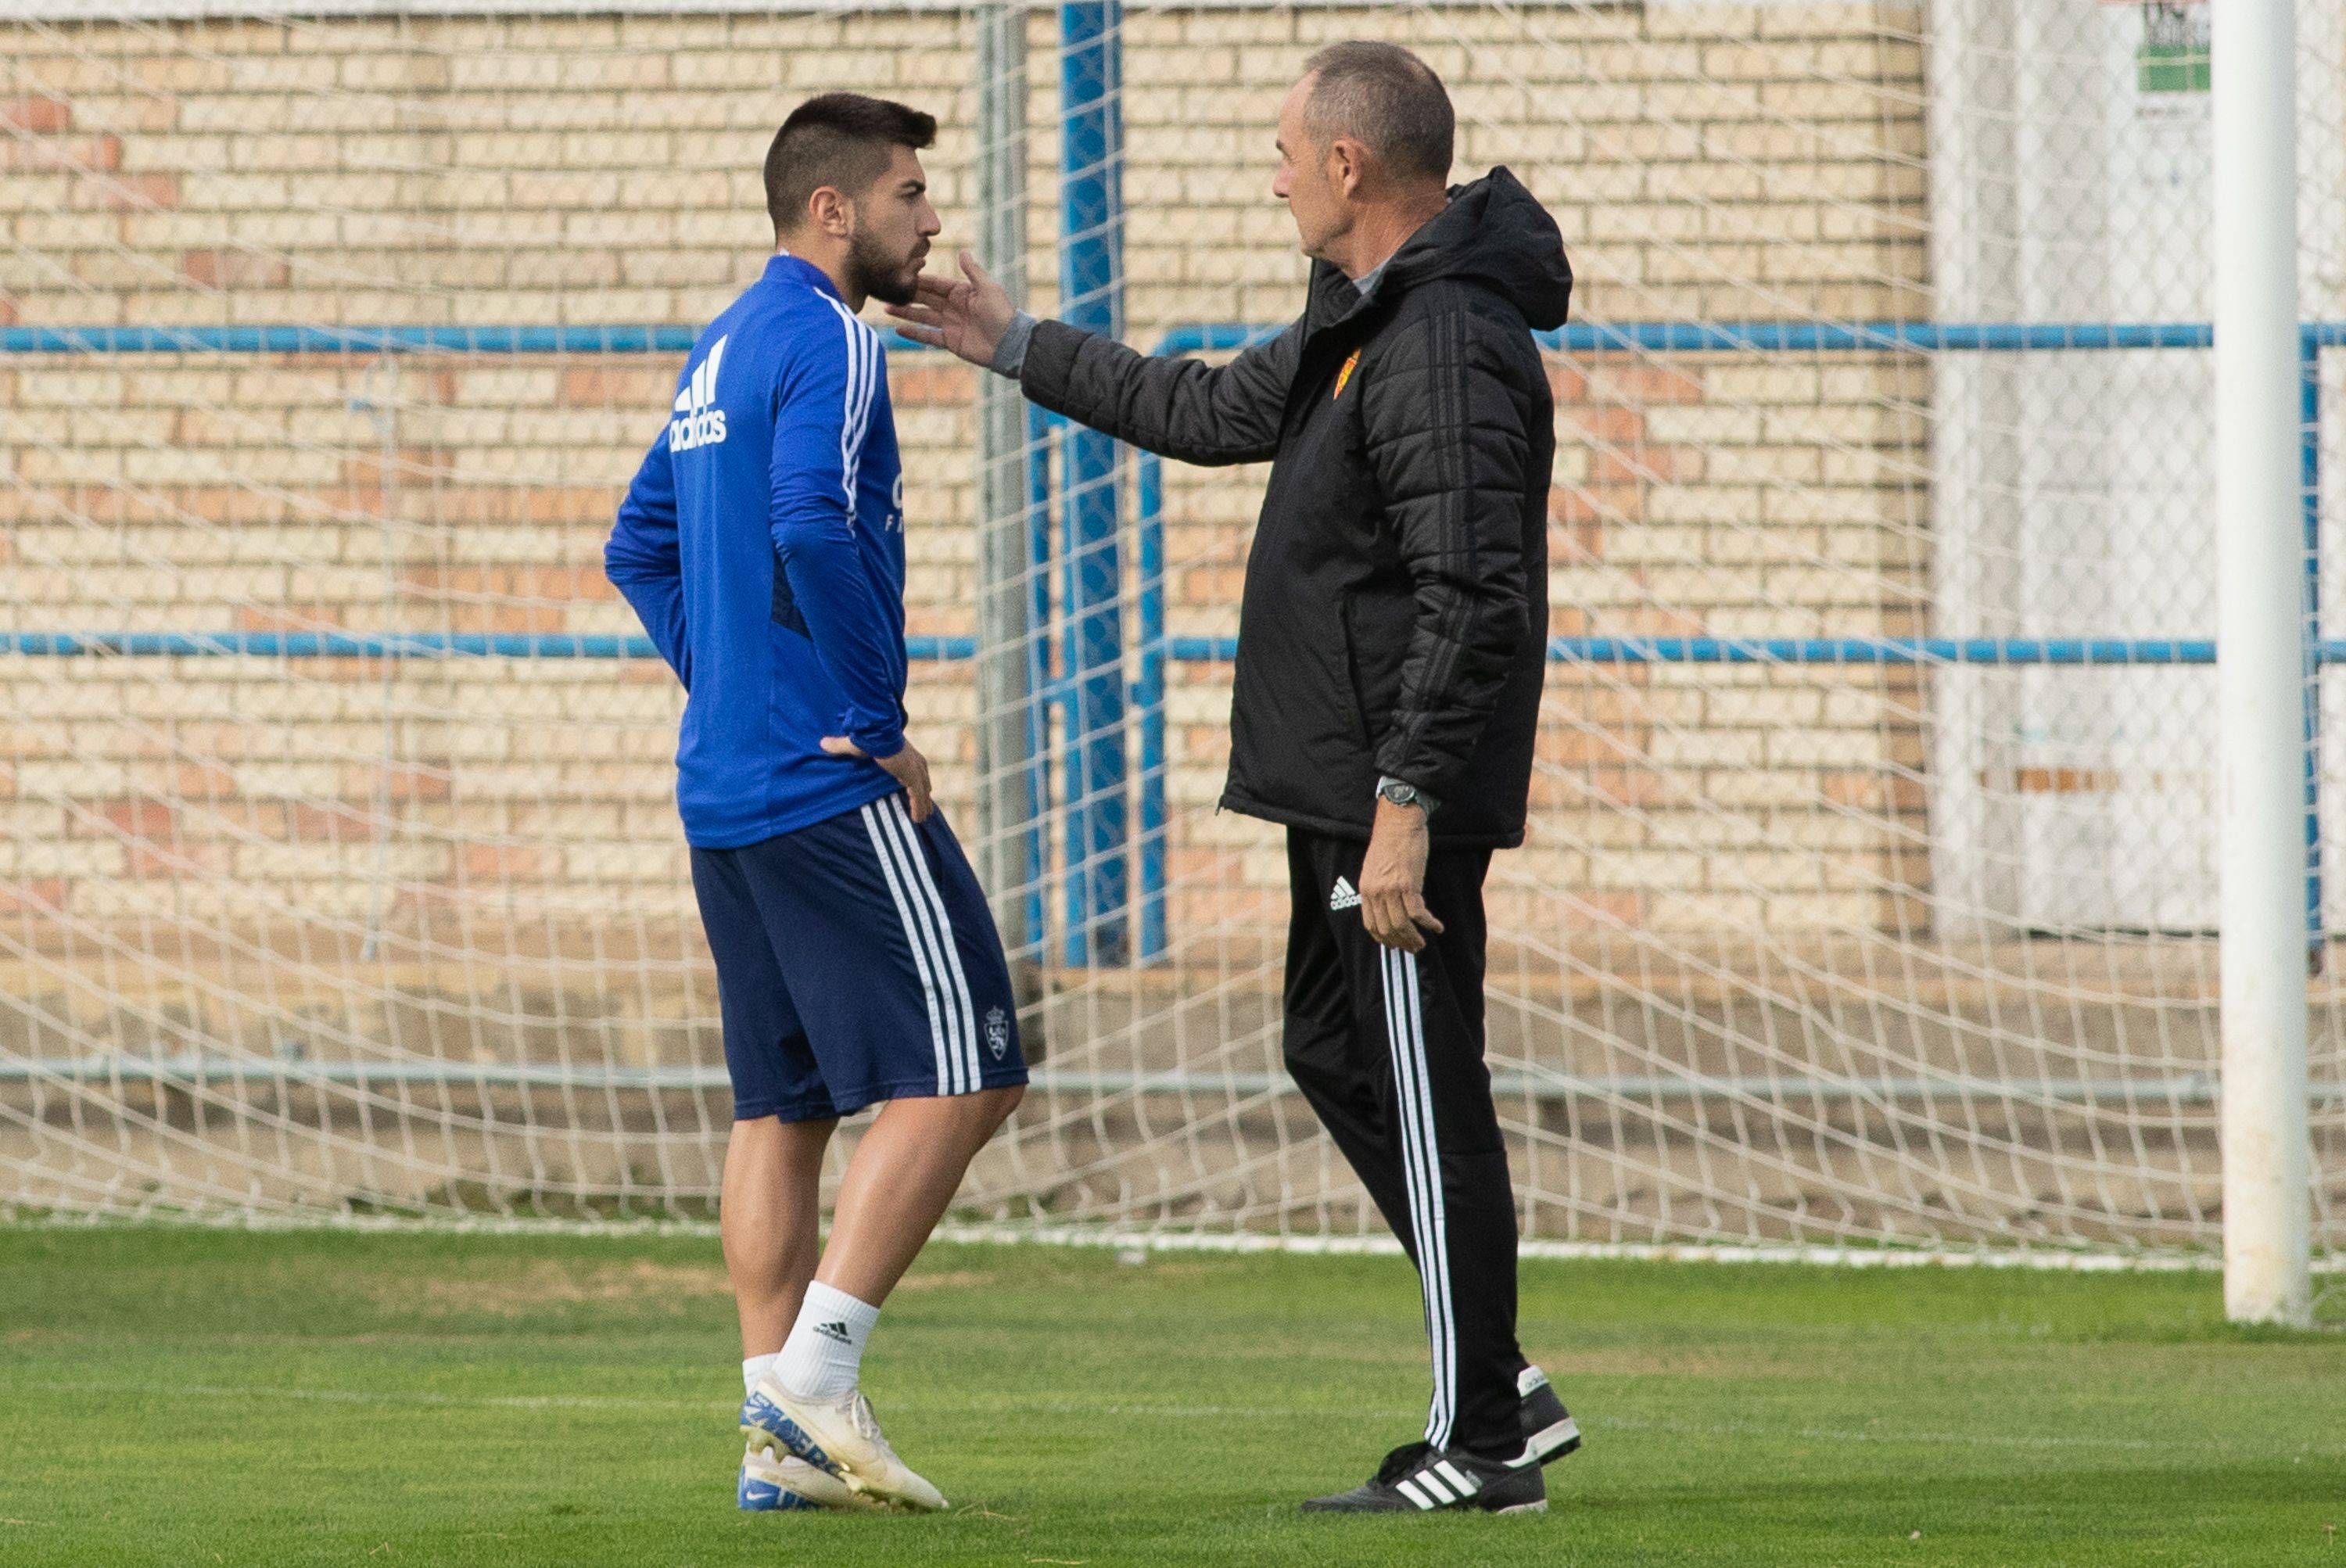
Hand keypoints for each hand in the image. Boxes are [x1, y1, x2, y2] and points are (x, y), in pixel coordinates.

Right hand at [820, 735, 933, 821]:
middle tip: (925, 809)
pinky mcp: (912, 778)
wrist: (877, 733)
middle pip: (923, 783)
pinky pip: (917, 798)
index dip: (915, 782)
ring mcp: (915, 771)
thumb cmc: (868, 736)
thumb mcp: (855, 744)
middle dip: (923, 796)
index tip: (916, 792)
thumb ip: (840, 746)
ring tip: (921, 819)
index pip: (915, 771)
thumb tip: (822, 743)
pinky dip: (918, 809)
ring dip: (923, 806)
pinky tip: (917, 820)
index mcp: (906, 754)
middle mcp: (915, 763)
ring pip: (922, 794)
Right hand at [883, 250, 1014, 367]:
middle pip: (925, 299)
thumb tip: (962, 250)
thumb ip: (973, 271)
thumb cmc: (1002, 314)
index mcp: (961, 292)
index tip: (901, 275)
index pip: (935, 284)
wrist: (1009, 344)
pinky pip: (928, 336)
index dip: (919, 280)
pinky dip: (913, 333)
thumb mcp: (988, 288)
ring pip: (922, 316)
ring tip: (886, 309)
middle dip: (907, 295)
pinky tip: (898, 328)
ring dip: (905, 313)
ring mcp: (950, 324)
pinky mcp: (950, 341)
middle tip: (887, 292)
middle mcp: (953, 307)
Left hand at [1359, 797, 1443, 951]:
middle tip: (1413, 948)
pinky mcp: (1408, 885)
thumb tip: (1388, 907)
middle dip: (1401, 943)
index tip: (1394, 944)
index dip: (1383, 938)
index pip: (1371, 924)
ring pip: (1402, 925)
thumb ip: (1378, 888)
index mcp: (1366, 889)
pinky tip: (1437, 927)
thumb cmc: (1390, 842)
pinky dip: (1429, 923)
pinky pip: (1418, 913)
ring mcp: (1391, 889)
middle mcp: (1376, 892)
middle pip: (1387, 928)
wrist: (1399, 822)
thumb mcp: (1375, 867)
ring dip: (1414, 938)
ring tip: (1423, 943)